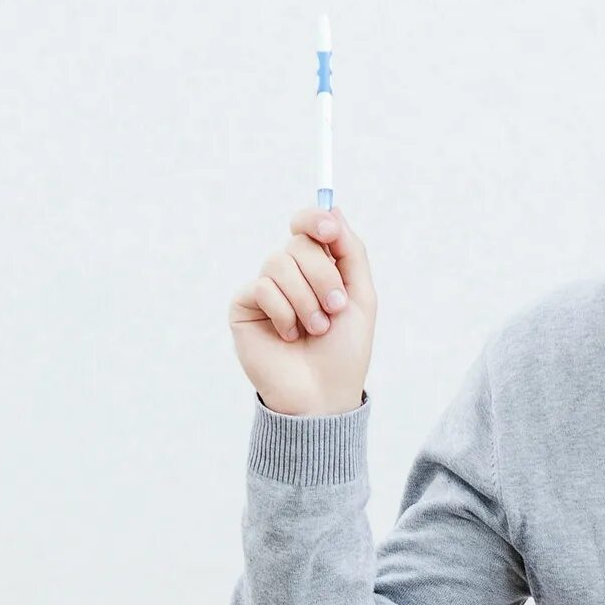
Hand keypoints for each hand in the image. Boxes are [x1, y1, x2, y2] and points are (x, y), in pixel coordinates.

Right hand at [229, 207, 376, 416]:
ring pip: (279, 263)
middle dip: (323, 276)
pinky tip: (289, 335)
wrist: (322, 395)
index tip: (329, 232)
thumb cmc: (343, 353)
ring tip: (315, 329)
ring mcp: (264, 290)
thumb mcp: (361, 296)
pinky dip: (283, 311)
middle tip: (335, 308)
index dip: (315, 220)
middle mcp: (289, 275)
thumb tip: (334, 209)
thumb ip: (350, 251)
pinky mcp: (243, 307)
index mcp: (316, 268)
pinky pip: (262, 287)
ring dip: (305, 299)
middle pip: (298, 244)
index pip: (307, 226)